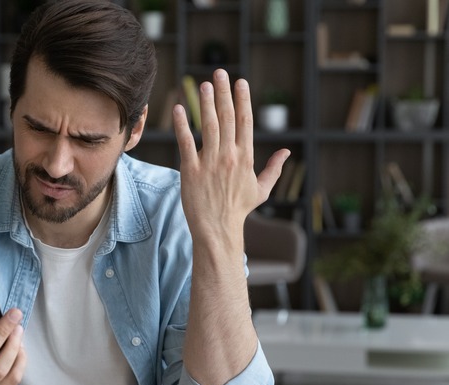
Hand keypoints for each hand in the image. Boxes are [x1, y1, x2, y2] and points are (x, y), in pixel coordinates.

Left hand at [173, 69, 289, 238]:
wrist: (218, 229)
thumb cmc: (238, 210)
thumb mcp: (261, 189)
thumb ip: (274, 168)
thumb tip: (288, 152)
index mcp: (246, 158)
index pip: (245, 122)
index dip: (243, 100)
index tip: (240, 82)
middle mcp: (229, 157)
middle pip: (227, 118)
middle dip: (224, 93)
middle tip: (219, 72)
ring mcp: (210, 163)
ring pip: (209, 126)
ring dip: (206, 103)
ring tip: (204, 84)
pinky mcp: (191, 171)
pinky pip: (186, 143)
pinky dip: (182, 125)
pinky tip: (179, 108)